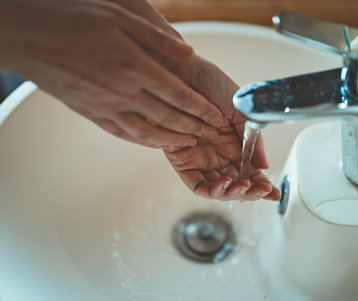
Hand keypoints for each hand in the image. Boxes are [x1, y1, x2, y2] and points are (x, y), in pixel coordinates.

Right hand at [0, 0, 223, 148]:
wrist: (28, 36)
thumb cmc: (73, 20)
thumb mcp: (120, 17)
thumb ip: (157, 38)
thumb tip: (188, 54)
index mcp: (136, 66)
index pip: (180, 95)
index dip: (202, 108)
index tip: (217, 117)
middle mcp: (125, 92)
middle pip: (170, 117)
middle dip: (195, 127)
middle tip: (211, 134)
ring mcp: (108, 106)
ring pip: (149, 132)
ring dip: (173, 140)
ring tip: (190, 143)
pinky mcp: (93, 114)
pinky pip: (124, 134)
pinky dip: (144, 141)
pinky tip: (155, 144)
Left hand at [105, 0, 280, 200]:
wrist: (181, 70)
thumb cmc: (209, 83)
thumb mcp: (240, 111)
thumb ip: (252, 140)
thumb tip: (264, 165)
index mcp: (234, 142)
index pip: (250, 170)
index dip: (262, 184)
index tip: (275, 193)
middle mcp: (218, 152)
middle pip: (236, 183)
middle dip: (251, 192)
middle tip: (262, 191)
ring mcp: (200, 157)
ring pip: (218, 187)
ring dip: (232, 193)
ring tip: (244, 186)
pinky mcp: (181, 160)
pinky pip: (196, 183)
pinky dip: (212, 189)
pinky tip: (225, 182)